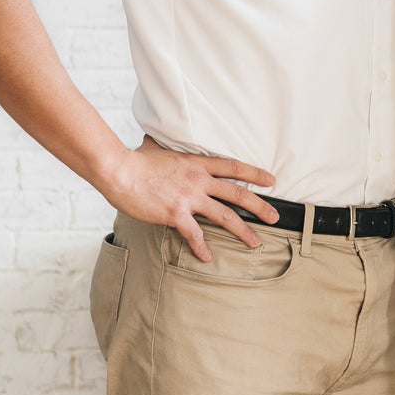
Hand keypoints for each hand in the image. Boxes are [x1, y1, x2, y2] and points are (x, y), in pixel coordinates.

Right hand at [97, 135, 277, 262]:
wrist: (119, 171)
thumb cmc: (136, 160)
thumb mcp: (159, 147)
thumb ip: (168, 146)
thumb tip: (159, 138)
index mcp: (198, 164)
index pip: (234, 168)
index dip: (255, 174)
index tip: (272, 181)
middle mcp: (199, 181)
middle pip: (238, 194)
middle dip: (260, 207)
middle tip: (276, 217)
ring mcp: (188, 198)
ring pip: (225, 215)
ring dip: (243, 230)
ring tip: (256, 242)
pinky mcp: (175, 214)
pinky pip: (194, 233)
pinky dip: (202, 246)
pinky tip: (208, 257)